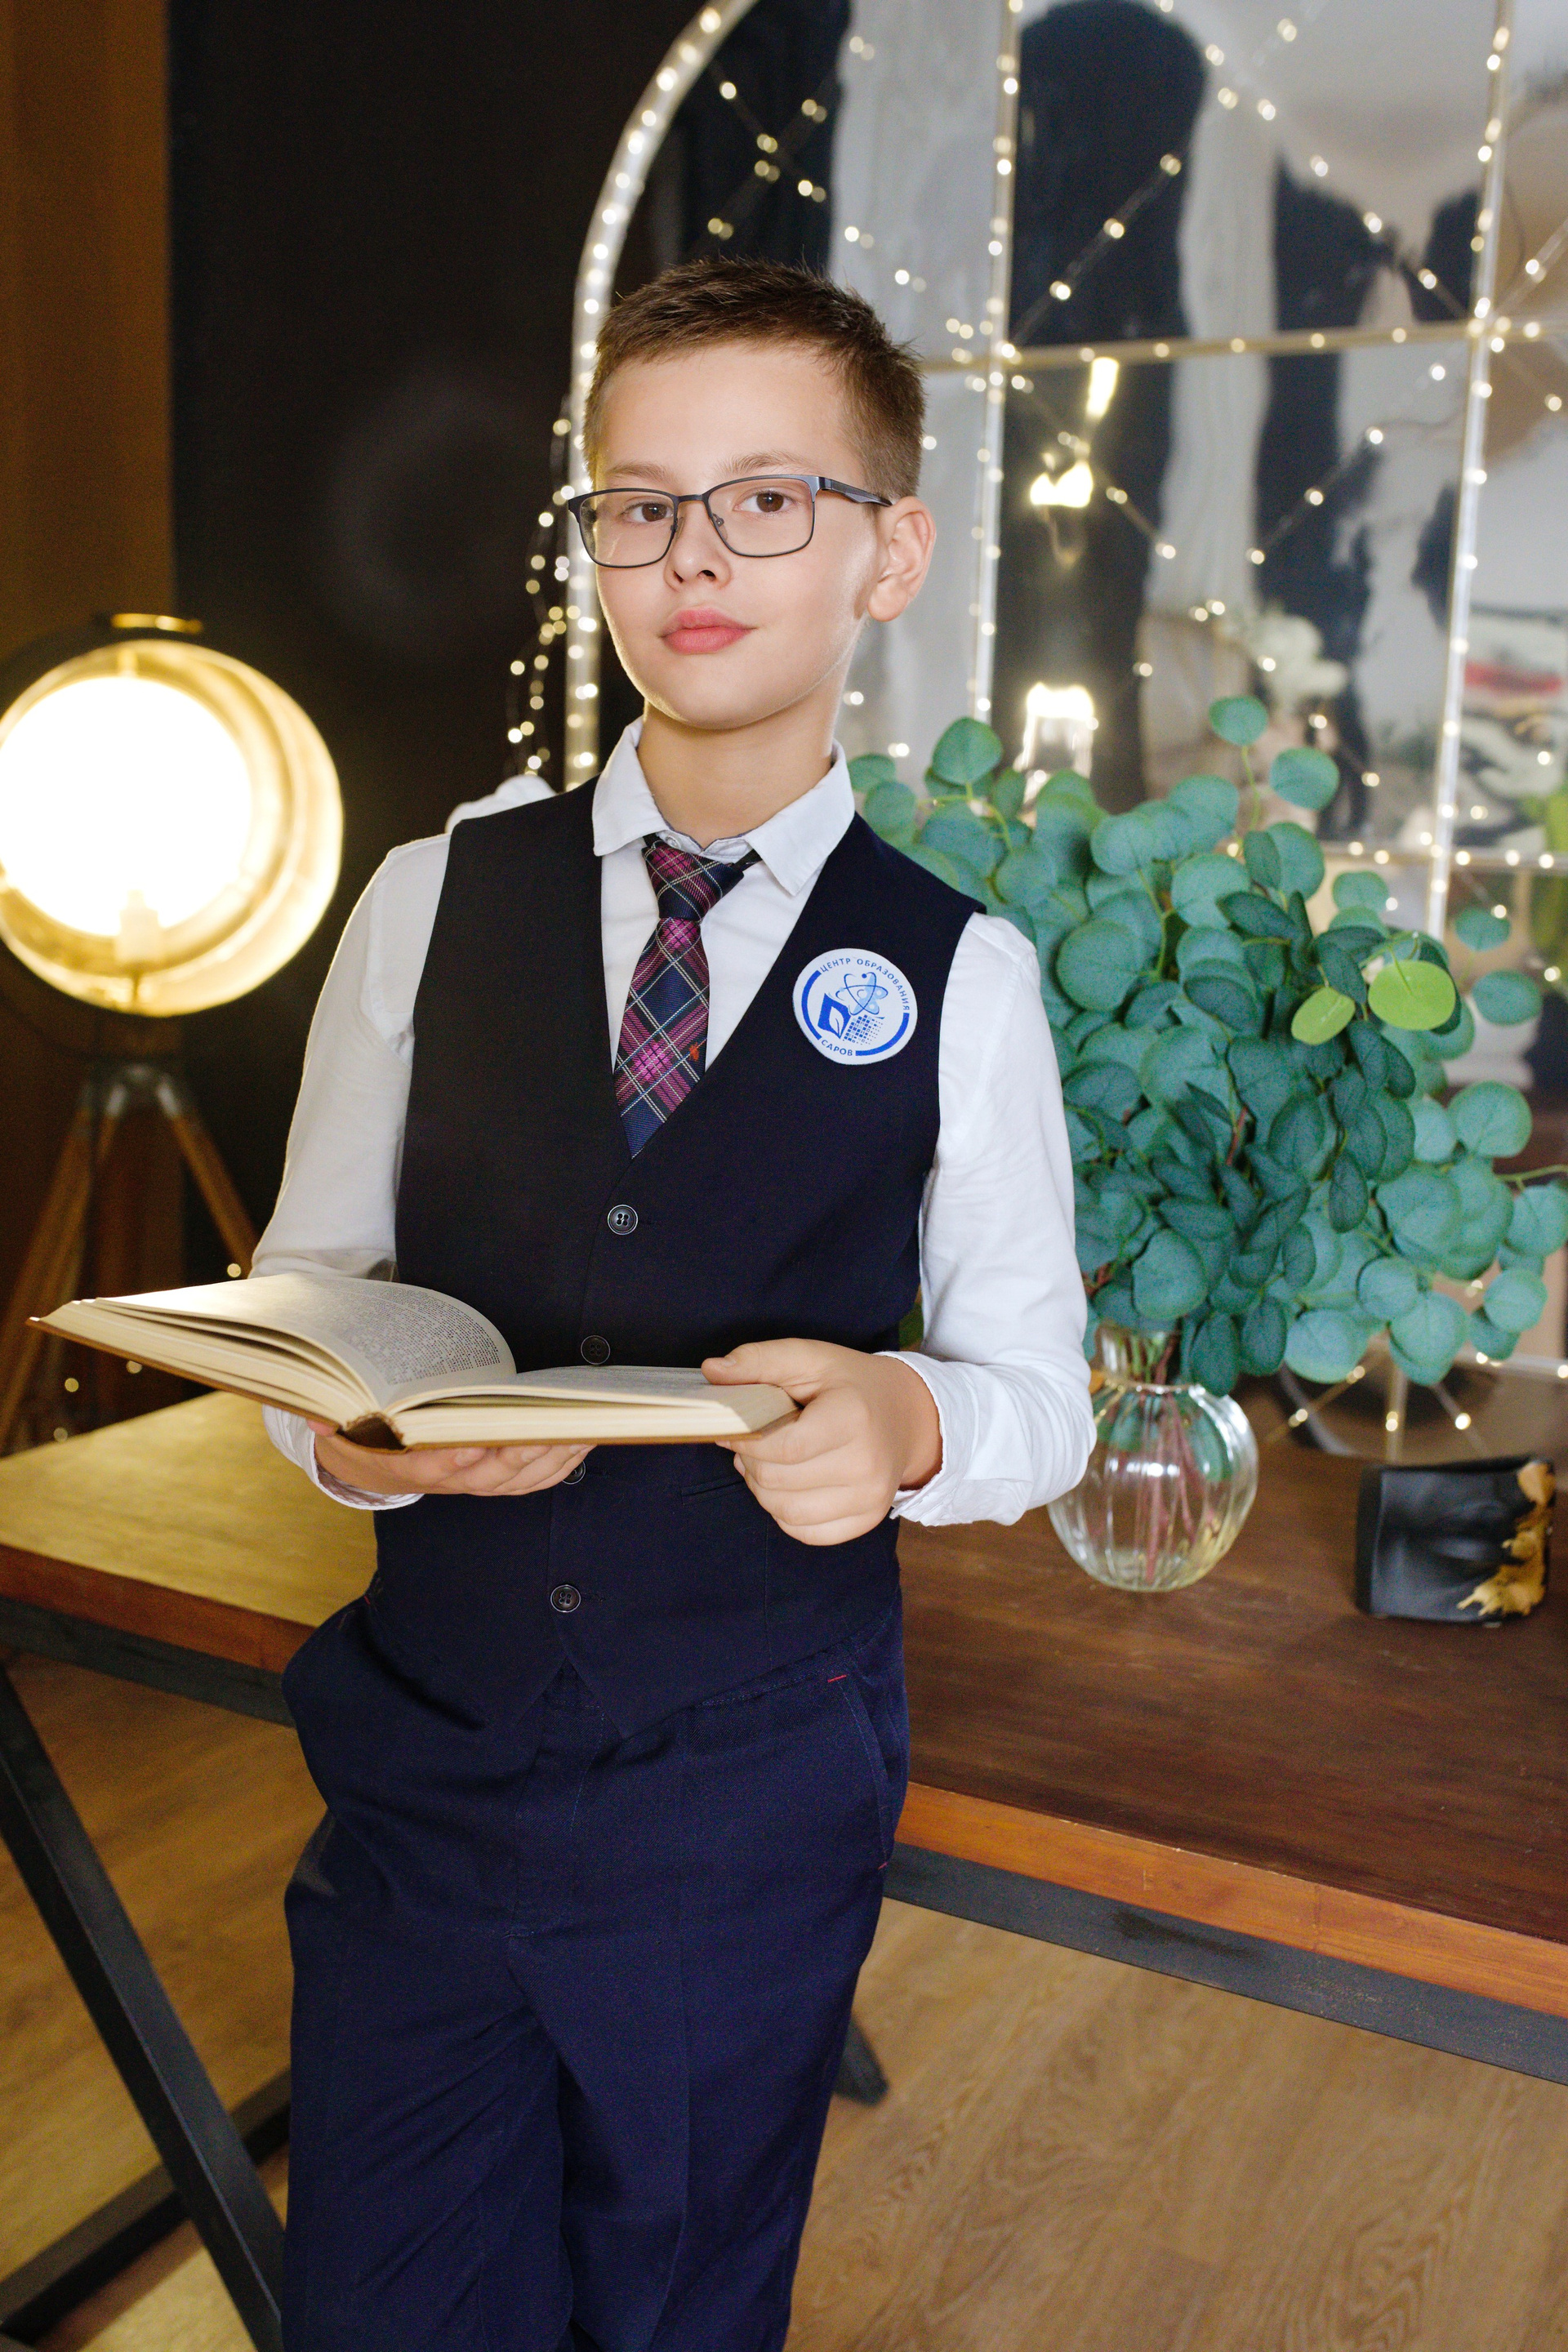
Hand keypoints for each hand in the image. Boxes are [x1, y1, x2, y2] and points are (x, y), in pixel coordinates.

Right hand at [308, 1421, 592, 1498]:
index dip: (453, 1461)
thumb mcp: (336, 1423)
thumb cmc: (362, 1430)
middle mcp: (449, 1481)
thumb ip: (328, 1417)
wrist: (372, 1462)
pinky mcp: (502, 1478)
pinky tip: (583, 1435)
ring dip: (552, 1456)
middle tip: (547, 1425)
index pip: (432, 1469)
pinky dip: (563, 1460)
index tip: (473, 1446)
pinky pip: (538, 1477)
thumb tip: (313, 1415)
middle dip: (520, 1452)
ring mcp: (479, 1483)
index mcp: (408, 1468)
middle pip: (490, 1475)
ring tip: (578, 1425)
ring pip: (521, 1478)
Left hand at [702, 1339, 941, 1545]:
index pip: (780, 1448)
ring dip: (763, 1490)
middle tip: (754, 1442)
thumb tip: (712, 1372)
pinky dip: (785, 1512)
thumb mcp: (809, 1357)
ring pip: (785, 1512)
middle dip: (751, 1463)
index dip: (745, 1441)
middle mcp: (866, 1465)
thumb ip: (759, 1361)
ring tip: (770, 1463)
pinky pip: (805, 1532)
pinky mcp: (867, 1520)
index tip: (733, 1429)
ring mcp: (870, 1499)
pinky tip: (791, 1485)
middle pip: (777, 1482)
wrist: (907, 1415)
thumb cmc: (851, 1385)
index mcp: (852, 1419)